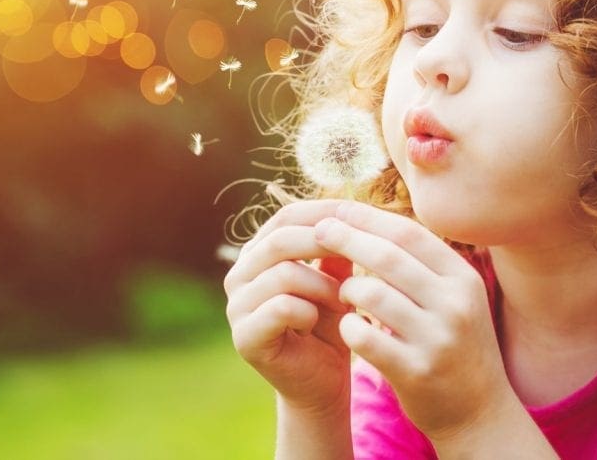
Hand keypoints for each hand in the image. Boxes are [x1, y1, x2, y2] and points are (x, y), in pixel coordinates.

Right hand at [224, 200, 354, 414]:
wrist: (321, 385)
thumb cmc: (329, 328)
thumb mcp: (335, 281)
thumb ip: (335, 250)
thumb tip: (349, 210)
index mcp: (258, 254)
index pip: (285, 217)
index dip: (322, 211)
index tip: (360, 213)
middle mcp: (239, 275)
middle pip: (280, 239)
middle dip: (324, 242)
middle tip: (358, 254)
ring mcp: (237, 306)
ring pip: (283, 273)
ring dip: (323, 285)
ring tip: (345, 300)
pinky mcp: (244, 336)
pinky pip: (282, 307)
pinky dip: (310, 311)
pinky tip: (320, 323)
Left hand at [313, 201, 513, 440]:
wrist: (479, 412)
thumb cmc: (453, 343)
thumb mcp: (452, 298)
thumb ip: (421, 263)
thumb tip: (369, 218)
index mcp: (463, 279)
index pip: (409, 234)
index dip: (369, 218)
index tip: (338, 210)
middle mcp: (455, 304)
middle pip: (388, 257)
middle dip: (347, 239)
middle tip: (319, 232)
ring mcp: (437, 339)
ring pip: (372, 294)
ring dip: (347, 289)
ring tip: (343, 294)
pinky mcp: (416, 372)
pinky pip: (365, 337)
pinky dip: (348, 327)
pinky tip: (349, 327)